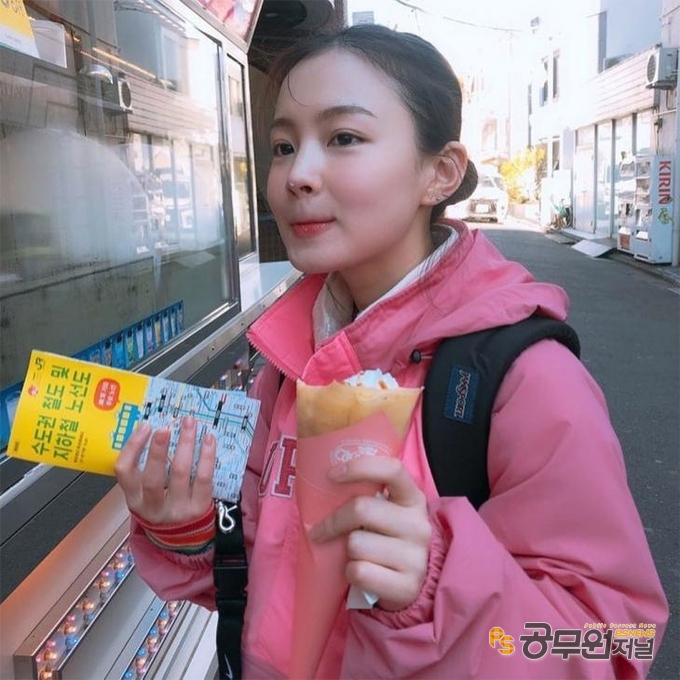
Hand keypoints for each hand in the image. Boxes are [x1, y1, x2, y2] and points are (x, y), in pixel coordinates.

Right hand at [114, 416, 215, 525]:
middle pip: (152, 478)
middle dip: (158, 451)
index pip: (125, 473)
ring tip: (189, 423)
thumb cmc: (162, 504)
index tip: (145, 426)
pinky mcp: (199, 508)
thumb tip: (154, 430)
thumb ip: (145, 469)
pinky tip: (209, 439)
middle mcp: (153, 507)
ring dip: (186, 444)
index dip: (132, 448)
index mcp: (135, 500)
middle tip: (164, 428)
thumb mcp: (145, 494)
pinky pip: (204, 478)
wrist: (184, 538)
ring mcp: (178, 510)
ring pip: (180, 473)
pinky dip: (207, 456)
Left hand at [308, 456, 431, 610]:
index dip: (359, 467)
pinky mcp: (406, 587)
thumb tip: (324, 486)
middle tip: (320, 531)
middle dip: (334, 521)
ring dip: (347, 551)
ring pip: (356, 544)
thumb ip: (367, 496)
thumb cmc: (387, 539)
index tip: (332, 475)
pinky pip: (359, 571)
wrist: (413, 585)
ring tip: (358, 555)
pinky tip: (363, 573)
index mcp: (413, 499)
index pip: (391, 469)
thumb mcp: (387, 512)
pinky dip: (351, 573)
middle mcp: (418, 525)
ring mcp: (415, 557)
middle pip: (361, 509)